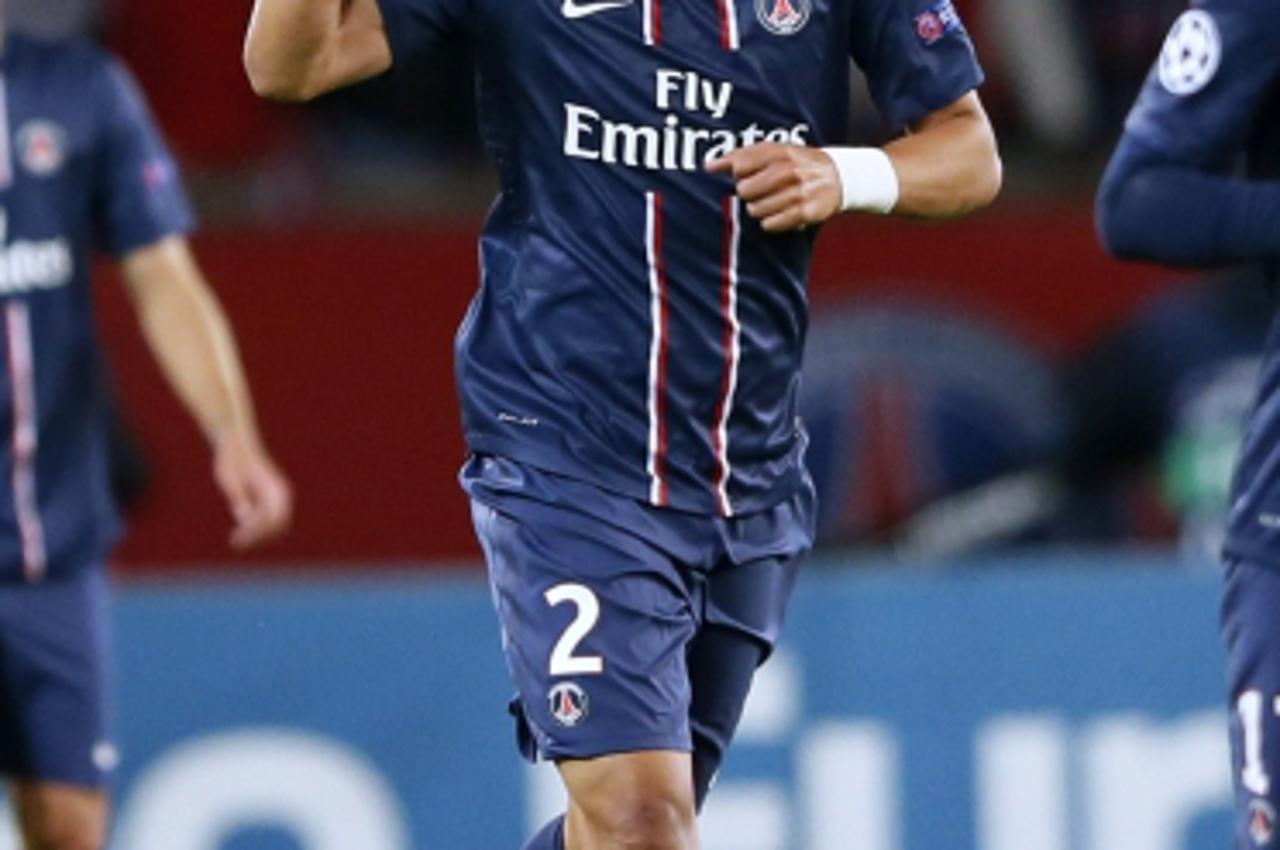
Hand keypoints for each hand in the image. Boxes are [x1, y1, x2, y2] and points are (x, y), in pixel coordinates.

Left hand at [212, 429, 292, 550]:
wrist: (236, 446)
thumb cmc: (231, 461)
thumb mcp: (230, 479)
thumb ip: (239, 498)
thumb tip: (243, 517)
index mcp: (273, 486)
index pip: (271, 517)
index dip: (255, 532)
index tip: (236, 539)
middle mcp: (281, 493)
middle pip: (278, 525)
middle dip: (259, 537)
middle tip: (237, 544)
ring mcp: (278, 497)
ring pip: (276, 525)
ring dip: (259, 535)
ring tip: (238, 541)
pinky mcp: (271, 500)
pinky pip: (270, 521)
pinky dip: (258, 529)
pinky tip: (240, 532)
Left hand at [706, 144, 842, 232]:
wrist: (840, 177)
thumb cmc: (799, 163)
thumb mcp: (775, 151)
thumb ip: (742, 156)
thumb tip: (709, 166)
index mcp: (780, 152)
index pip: (739, 166)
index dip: (740, 174)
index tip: (749, 175)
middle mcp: (789, 171)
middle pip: (744, 190)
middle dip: (749, 193)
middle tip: (763, 190)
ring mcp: (798, 192)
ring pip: (755, 210)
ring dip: (760, 209)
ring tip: (774, 201)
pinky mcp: (804, 213)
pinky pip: (770, 224)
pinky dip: (771, 223)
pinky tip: (780, 214)